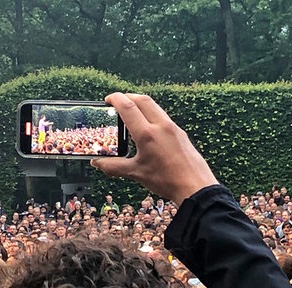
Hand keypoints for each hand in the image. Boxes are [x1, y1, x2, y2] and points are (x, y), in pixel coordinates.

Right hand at [90, 93, 218, 205]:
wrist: (195, 187)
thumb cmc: (166, 180)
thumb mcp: (135, 173)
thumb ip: (113, 167)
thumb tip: (97, 163)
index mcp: (147, 134)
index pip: (128, 107)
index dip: (115, 99)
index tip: (107, 99)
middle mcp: (161, 126)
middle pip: (143, 100)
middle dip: (128, 96)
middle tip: (117, 102)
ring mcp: (173, 128)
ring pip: (155, 107)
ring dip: (141, 104)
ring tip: (131, 112)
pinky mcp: (180, 133)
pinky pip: (163, 117)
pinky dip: (151, 114)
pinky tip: (147, 127)